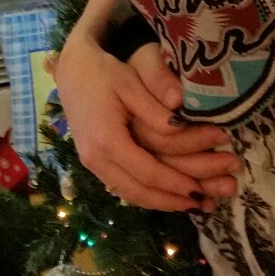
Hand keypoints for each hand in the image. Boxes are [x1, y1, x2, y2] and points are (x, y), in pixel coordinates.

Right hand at [55, 30, 240, 211]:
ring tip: (188, 205)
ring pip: (129, 193)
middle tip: (200, 204)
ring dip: (159, 202)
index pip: (147, 171)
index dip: (175, 183)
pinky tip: (163, 195)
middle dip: (170, 200)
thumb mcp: (131, 83)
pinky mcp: (93, 161)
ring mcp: (92, 163)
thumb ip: (153, 109)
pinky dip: (144, 194)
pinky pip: (121, 186)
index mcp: (107, 140)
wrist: (73, 70)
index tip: (200, 189)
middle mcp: (96, 159)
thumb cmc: (104, 72)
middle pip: (138, 191)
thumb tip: (180, 128)